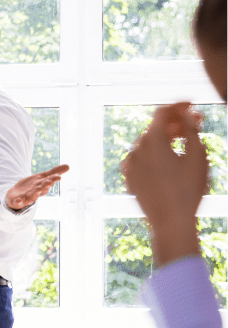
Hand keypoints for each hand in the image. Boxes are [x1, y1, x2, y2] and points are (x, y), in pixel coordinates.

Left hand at [5, 164, 69, 209]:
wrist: (16, 195)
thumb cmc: (32, 186)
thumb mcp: (42, 177)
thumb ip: (54, 172)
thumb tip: (69, 166)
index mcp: (42, 186)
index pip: (48, 182)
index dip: (53, 179)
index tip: (58, 177)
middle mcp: (36, 193)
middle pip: (41, 189)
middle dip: (45, 186)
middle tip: (49, 181)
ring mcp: (26, 198)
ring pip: (32, 196)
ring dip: (35, 193)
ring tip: (38, 189)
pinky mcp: (18, 201)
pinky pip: (18, 202)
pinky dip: (18, 202)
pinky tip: (18, 201)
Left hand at [121, 102, 206, 265]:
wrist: (170, 222)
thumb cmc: (188, 190)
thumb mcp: (197, 156)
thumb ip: (191, 130)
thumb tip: (186, 114)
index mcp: (152, 141)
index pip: (162, 112)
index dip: (178, 105)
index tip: (192, 105)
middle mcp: (136, 150)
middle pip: (155, 128)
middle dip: (175, 123)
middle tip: (195, 124)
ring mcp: (130, 165)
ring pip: (147, 144)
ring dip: (164, 139)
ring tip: (183, 142)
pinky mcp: (129, 179)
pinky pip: (141, 160)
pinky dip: (154, 155)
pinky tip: (168, 159)